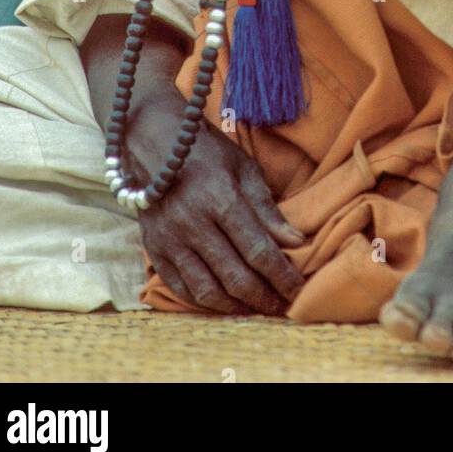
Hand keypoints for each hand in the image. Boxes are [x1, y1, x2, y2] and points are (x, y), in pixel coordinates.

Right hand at [126, 85, 305, 314]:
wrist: (153, 142)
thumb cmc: (207, 153)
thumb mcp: (244, 169)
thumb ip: (267, 209)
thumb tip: (296, 242)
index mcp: (220, 199)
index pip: (258, 250)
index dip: (281, 276)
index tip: (298, 291)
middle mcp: (193, 224)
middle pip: (234, 276)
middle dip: (263, 297)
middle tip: (281, 306)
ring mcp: (170, 240)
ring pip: (207, 290)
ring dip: (236, 306)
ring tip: (256, 309)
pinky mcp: (154, 249)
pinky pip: (181, 288)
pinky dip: (204, 303)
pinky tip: (224, 303)